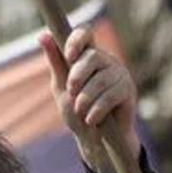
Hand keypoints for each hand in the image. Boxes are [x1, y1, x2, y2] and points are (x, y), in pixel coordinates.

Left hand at [39, 26, 140, 172]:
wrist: (95, 139)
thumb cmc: (75, 109)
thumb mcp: (61, 86)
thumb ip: (55, 61)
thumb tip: (43, 35)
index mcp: (88, 54)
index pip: (85, 33)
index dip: (77, 40)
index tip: (68, 56)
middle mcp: (106, 60)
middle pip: (92, 56)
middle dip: (77, 76)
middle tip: (71, 91)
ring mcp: (119, 74)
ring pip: (100, 79)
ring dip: (85, 98)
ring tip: (79, 110)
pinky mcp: (128, 90)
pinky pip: (111, 96)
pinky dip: (97, 109)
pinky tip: (91, 119)